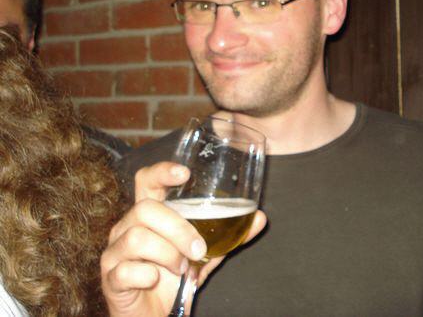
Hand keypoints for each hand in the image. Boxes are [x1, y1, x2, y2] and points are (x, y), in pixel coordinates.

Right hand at [101, 162, 266, 316]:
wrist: (153, 314)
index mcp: (149, 214)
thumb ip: (228, 235)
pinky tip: (156, 280)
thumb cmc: (174, 277)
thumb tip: (260, 218)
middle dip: (178, 228)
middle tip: (198, 248)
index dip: (162, 172)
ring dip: (168, 254)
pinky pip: (126, 270)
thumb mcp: (206, 254)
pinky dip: (148, 275)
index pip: (147, 180)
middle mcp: (127, 227)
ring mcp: (115, 251)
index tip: (185, 174)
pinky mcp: (111, 277)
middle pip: (145, 208)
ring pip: (138, 238)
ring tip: (181, 268)